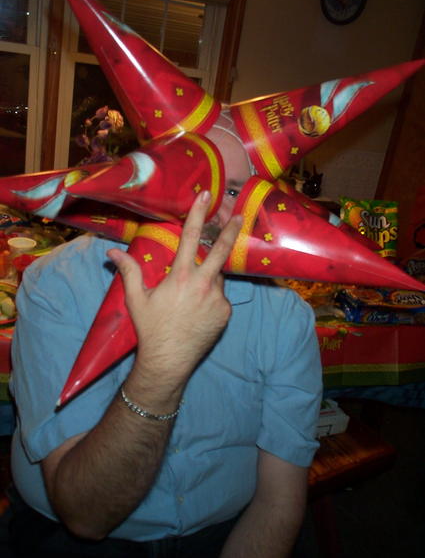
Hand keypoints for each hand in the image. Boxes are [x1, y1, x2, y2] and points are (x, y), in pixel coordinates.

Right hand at [107, 191, 242, 387]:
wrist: (169, 360)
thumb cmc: (150, 328)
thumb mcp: (136, 299)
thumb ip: (128, 271)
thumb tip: (112, 252)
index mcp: (181, 276)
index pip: (190, 237)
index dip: (198, 214)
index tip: (205, 196)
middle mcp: (203, 284)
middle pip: (221, 251)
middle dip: (230, 231)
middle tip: (238, 216)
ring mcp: (218, 299)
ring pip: (217, 278)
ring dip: (209, 278)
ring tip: (191, 296)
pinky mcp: (225, 313)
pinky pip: (221, 297)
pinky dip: (212, 297)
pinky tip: (198, 310)